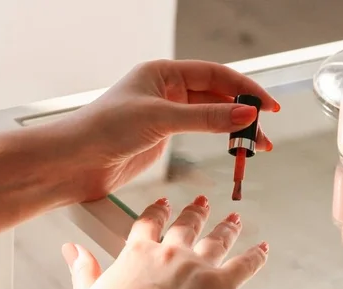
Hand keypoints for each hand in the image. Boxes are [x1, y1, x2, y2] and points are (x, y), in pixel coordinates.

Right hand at [62, 195, 267, 288]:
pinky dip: (255, 257)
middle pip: (187, 224)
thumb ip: (83, 269)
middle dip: (196, 212)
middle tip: (203, 203)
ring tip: (234, 219)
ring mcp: (195, 265)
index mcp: (138, 252)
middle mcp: (168, 252)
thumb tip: (72, 250)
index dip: (159, 211)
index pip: (150, 222)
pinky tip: (262, 250)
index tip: (164, 203)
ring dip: (227, 227)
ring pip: (217, 238)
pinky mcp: (218, 284)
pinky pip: (243, 265)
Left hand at [64, 60, 279, 200]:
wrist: (76, 162)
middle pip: (217, 94)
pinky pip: (200, 131)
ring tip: (257, 143)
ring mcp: (167, 112)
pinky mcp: (164, 135)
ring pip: (211, 114)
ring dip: (235, 127)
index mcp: (163, 73)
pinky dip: (220, 137)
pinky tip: (234, 144)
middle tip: (264, 129)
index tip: (267, 105)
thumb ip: (205, 118)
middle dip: (243, 110)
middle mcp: (167, 89)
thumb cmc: (103, 128)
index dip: (245, 88)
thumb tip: (244, 115)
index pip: (215, 74)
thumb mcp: (160, 119)